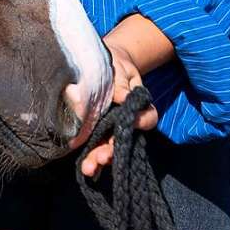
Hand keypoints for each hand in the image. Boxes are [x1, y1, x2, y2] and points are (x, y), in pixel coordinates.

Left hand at [79, 38, 158, 178]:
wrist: (99, 60)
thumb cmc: (113, 64)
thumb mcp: (119, 68)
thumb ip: (120, 83)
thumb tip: (120, 96)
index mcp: (136, 105)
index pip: (147, 118)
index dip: (141, 121)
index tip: (131, 120)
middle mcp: (125, 121)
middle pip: (124, 141)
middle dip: (112, 151)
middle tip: (102, 158)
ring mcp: (109, 127)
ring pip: (108, 147)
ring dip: (98, 159)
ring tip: (89, 168)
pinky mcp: (94, 130)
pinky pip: (93, 145)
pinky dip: (88, 155)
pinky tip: (83, 166)